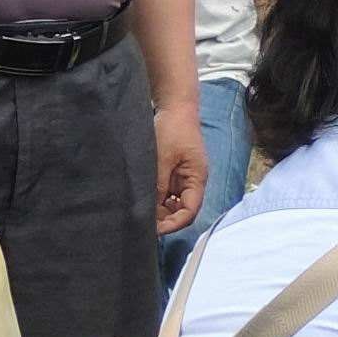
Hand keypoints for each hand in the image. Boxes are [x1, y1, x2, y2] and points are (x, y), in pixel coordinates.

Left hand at [151, 97, 207, 234]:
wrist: (175, 107)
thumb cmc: (173, 129)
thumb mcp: (162, 158)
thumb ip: (158, 184)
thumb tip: (150, 208)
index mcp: (197, 179)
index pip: (190, 211)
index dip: (174, 223)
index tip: (155, 229)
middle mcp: (192, 181)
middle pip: (182, 210)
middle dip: (165, 218)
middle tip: (142, 221)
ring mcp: (183, 177)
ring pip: (173, 203)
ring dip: (159, 209)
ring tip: (140, 210)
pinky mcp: (174, 172)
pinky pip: (166, 192)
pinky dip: (156, 199)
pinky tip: (143, 199)